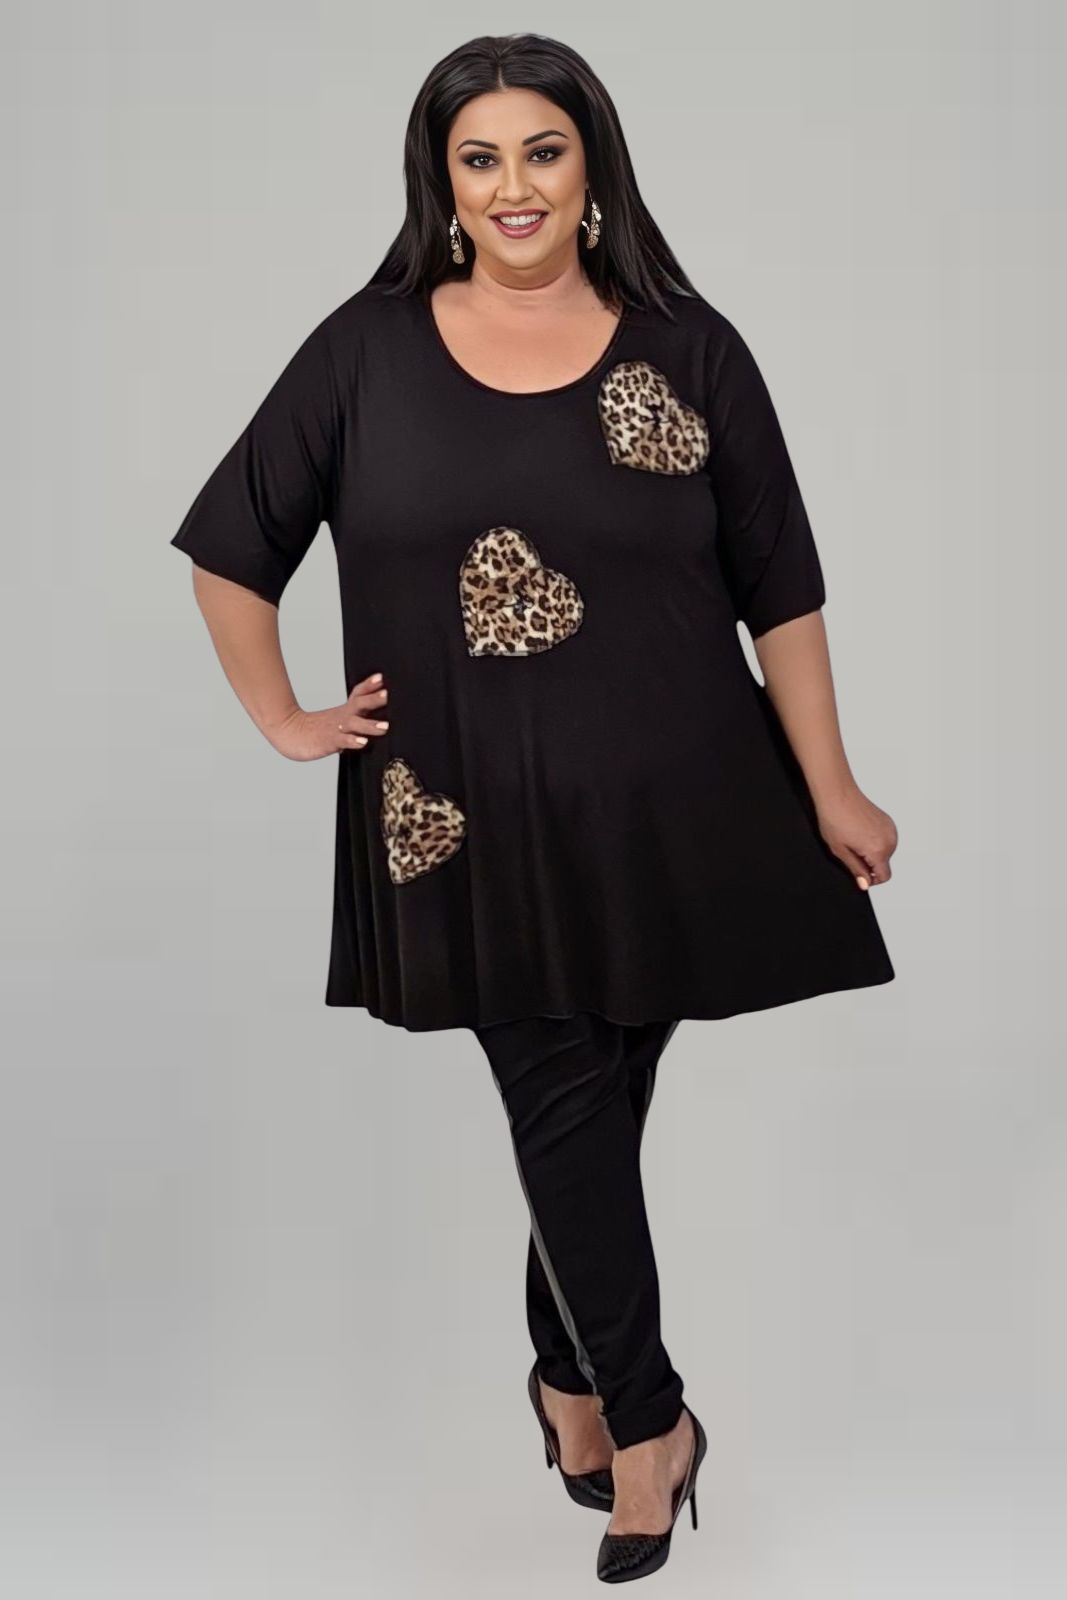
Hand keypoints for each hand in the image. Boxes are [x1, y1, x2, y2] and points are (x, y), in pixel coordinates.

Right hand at [267, 672, 390, 761]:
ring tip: (384, 726)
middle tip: (387, 695)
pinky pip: (342, 741)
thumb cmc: (318, 728)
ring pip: (354, 724)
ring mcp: (336, 729)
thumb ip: (359, 716)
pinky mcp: (329, 742)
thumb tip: (377, 709)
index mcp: (346, 710)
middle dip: (374, 699)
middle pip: (359, 703)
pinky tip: (362, 742)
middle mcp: (343, 717)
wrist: (290, 733)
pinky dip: (352, 741)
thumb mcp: (341, 718)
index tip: (381, 678)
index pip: (359, 693)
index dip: (370, 685)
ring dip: (370, 725)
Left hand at [815, 785, 897, 889]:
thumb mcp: (841, 851)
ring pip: (885, 852)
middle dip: (869, 863)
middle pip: (884, 864)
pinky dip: (874, 840)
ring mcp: (891, 829)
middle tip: (850, 849)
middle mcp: (890, 840)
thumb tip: (865, 884)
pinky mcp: (888, 821)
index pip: (884, 877)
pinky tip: (859, 831)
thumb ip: (856, 870)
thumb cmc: (835, 818)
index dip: (870, 879)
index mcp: (879, 850)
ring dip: (871, 851)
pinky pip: (885, 839)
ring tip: (853, 838)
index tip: (859, 872)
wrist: (837, 794)